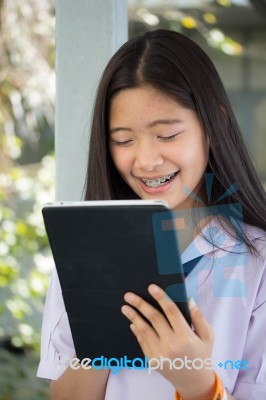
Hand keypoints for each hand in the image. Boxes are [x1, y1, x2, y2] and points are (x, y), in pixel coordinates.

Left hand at [121, 284, 215, 399]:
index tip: (151, 287)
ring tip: (125, 307)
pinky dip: (136, 330)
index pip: (171, 311)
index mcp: (186, 336)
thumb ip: (198, 317)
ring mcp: (160, 354)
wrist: (194, 382)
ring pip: (144, 329)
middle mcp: (171, 345)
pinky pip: (142, 341)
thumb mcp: (207, 336)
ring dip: (133, 316)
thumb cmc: (201, 354)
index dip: (161, 297)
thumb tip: (188, 299)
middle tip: (129, 295)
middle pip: (153, 318)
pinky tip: (133, 321)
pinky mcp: (152, 360)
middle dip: (140, 304)